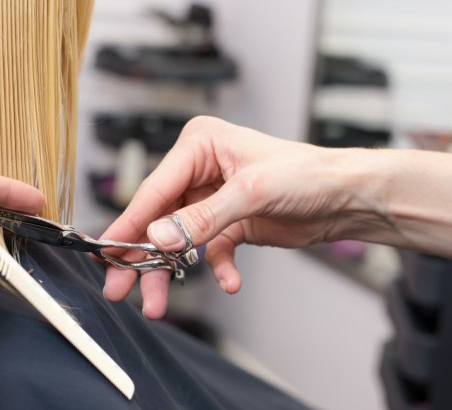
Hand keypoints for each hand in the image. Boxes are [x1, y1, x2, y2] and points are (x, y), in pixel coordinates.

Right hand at [101, 116, 349, 318]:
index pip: (155, 189)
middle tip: (118, 289)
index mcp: (200, 146)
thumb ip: (202, 218)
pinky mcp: (229, 223)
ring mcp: (213, 198)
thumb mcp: (252, 193)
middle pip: (159, 219)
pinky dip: (215, 269)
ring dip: (170, 272)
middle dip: (140, 257)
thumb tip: (159, 238)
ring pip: (178, 240)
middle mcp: (201, 169)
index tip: (105, 252)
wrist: (347, 197)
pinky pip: (209, 251)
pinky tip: (230, 281)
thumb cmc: (308, 175)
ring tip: (157, 304)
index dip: (128, 224)